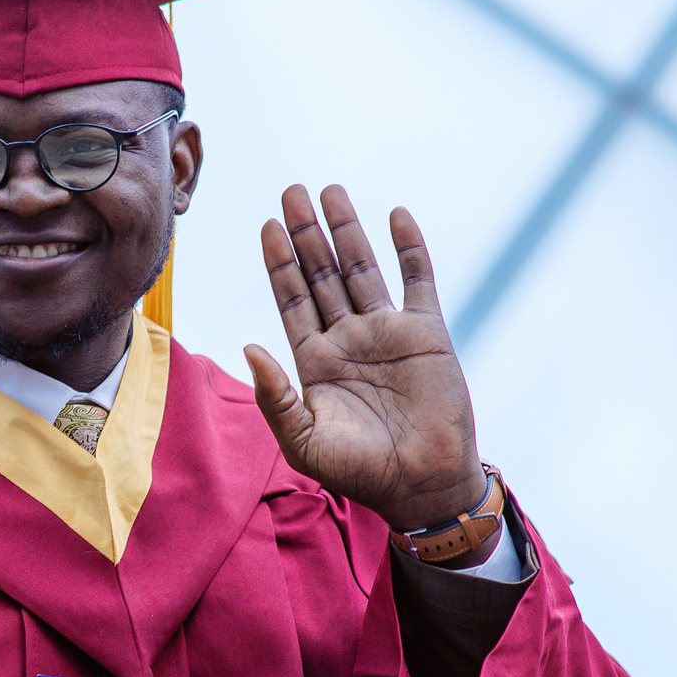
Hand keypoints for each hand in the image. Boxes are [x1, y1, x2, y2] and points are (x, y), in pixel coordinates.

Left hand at [246, 185, 487, 538]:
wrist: (422, 484)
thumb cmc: (360, 472)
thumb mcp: (303, 442)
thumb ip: (274, 397)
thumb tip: (249, 348)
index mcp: (316, 361)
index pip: (292, 299)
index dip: (279, 262)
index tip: (267, 225)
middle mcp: (348, 339)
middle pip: (321, 274)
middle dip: (306, 233)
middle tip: (291, 191)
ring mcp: (388, 332)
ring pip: (362, 268)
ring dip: (347, 230)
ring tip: (330, 191)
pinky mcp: (427, 332)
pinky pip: (418, 280)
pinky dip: (409, 247)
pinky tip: (395, 216)